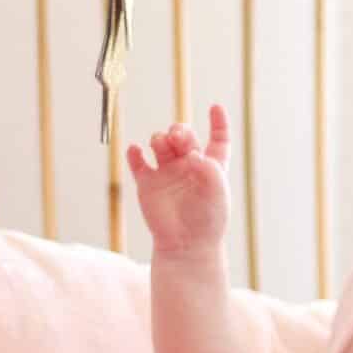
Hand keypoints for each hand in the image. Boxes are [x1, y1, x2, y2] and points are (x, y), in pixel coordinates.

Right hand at [127, 105, 230, 258]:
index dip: (218, 122)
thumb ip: (209, 170)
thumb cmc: (208, 220)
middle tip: (177, 137)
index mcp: (211, 165)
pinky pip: (137, 162)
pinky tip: (136, 152)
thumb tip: (194, 154)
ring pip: (160, 143)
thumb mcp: (217, 194)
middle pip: (184, 135)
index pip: (217, 138)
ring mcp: (166, 172)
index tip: (215, 107)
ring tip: (160, 145)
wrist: (186, 245)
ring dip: (159, 138)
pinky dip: (134, 153)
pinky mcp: (147, 183)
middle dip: (180, 131)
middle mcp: (189, 164)